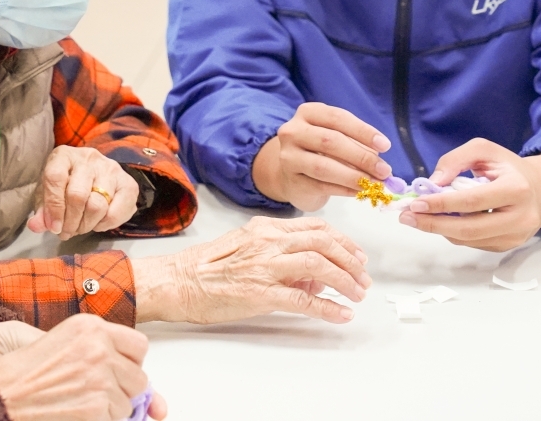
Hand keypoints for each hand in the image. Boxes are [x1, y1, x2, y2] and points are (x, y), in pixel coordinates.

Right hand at [0, 314, 167, 420]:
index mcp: (90, 326)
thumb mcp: (64, 347)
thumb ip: (104, 355)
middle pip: (139, 377)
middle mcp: (99, 347)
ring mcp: (101, 377)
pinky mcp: (98, 406)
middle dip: (122, 388)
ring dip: (110, 408)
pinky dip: (101, 420)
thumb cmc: (20, 374)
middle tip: (92, 390)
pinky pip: (117, 419)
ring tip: (78, 400)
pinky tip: (76, 412)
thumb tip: (154, 396)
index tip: (117, 370)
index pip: (138, 345)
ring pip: (129, 402)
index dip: (128, 362)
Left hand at [27, 146, 139, 239]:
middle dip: (70, 222)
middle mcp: (88, 157)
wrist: (95, 175)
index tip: (54, 227)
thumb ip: (42, 211)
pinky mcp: (128, 183)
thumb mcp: (47, 194)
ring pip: (97, 206)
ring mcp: (110, 169)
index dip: (54, 206)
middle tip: (66, 232)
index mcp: (63, 155)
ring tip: (79, 228)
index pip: (56, 177)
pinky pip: (117, 213)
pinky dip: (105, 225)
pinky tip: (97, 223)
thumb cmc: (65, 185)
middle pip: (78, 195)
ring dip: (86, 225)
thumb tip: (36, 226)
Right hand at [133, 215, 371, 323]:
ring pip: (318, 264)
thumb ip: (279, 253)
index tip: (357, 254)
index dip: (343, 240)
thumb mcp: (245, 247)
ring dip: (345, 280)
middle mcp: (267, 242)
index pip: (315, 227)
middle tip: (363, 277)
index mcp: (264, 228)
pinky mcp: (260, 293)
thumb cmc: (205, 268)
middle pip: (323, 242)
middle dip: (350, 259)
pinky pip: (303, 298)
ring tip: (357, 293)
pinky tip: (340, 314)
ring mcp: (264, 266)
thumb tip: (312, 272)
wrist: (177, 282)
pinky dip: (328, 307)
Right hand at [252, 103, 392, 211]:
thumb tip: (381, 163)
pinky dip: (345, 190)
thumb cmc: (320, 150)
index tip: (385, 146)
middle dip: (361, 157)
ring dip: (354, 177)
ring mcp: (289, 157)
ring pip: (324, 167)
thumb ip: (357, 144)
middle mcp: (293, 132)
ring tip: (375, 184)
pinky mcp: (292, 181)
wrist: (291, 173)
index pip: (337, 118)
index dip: (363, 131)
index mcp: (308, 113)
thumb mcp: (337, 137)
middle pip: (330, 141)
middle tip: (384, 170)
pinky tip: (360, 191)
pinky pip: (322, 186)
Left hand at [396, 138, 540, 250]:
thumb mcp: (483, 150)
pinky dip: (453, 232)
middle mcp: (520, 217)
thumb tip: (433, 183)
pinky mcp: (508, 246)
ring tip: (417, 217)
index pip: (472, 201)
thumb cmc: (506, 167)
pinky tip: (442, 220)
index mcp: (516, 189)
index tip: (416, 203)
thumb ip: (455, 159)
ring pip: (468, 239)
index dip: (442, 204)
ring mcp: (516, 236)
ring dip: (439, 229)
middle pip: (469, 228)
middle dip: (433, 224)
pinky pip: (473, 243)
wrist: (539, 189)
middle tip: (407, 218)